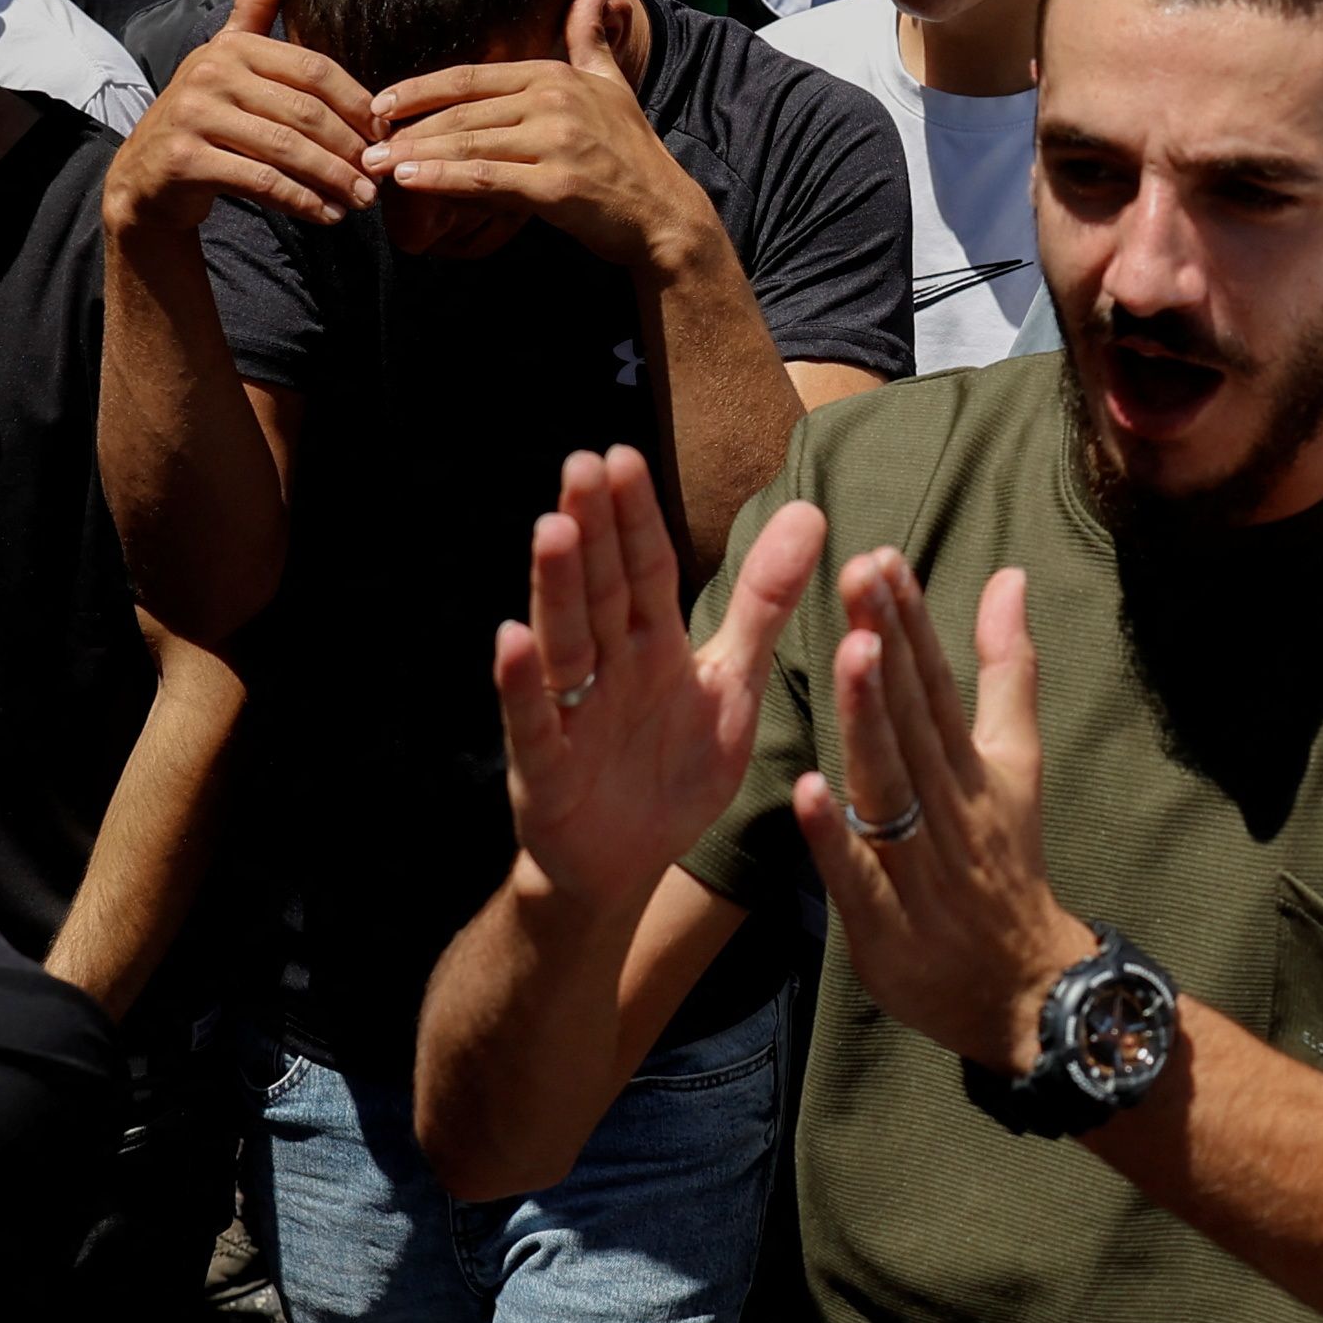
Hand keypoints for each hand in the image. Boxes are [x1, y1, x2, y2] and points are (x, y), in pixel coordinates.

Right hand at [102, 0, 374, 242]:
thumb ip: (253, 7)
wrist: (146, 178)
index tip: (384, 132)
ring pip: (286, 150)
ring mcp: (194, 116)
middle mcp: (210, 73)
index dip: (357, 102)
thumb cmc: (206, 117)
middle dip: (350, 147)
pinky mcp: (184, 159)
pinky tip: (326, 215)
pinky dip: (301, 201)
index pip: (314, 70)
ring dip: (332, 179)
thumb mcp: (227, 58)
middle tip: (379, 175)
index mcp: (233, 47)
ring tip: (361, 201)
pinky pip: (260, 181)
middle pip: (304, 112)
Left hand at [366, 0, 708, 270]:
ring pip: (468, 143)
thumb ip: (590, 35)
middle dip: (408, 127)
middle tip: (364, 142)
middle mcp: (553, 101)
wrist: (664, 211)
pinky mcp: (556, 186)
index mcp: (555, 75)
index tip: (381, 103)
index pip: (471, 77)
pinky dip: (443, 179)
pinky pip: (486, 179)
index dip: (420, 89)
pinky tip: (410, 182)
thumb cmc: (630, 151)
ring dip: (414, 153)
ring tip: (373, 165)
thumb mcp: (611, 83)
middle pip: (462, 111)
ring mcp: (556, 143)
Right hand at [492, 449, 816, 913]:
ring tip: (552, 530)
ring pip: (566, 641)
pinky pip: (535, 722)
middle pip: (601, 590)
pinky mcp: (547, 770)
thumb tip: (810, 512)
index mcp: (652, 644)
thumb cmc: (672, 769)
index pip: (644, 569)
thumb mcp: (732, 683)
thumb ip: (763, 602)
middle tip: (583, 464)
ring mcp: (573, 714)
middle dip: (593, 529)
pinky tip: (512, 638)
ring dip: (558, 588)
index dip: (636, 518)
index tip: (624, 455)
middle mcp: (606, 668)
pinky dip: (523, 683)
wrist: (627, 868)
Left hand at [789, 551, 1093, 1075]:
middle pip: (914, 720)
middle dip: (886, 645)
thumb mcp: (1017, 762)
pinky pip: (860, 875)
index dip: (911, 622)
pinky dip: (836, 836)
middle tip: (859, 574)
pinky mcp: (889, 923)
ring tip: (851, 652)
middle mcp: (949, 806)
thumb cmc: (1006, 863)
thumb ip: (1008, 670)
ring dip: (870, 722)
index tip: (882, 558)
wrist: (1024, 987)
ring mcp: (920, 865)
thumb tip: (1008, 577)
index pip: (936, 683)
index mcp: (973, 765)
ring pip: (891, 785)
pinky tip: (808, 790)